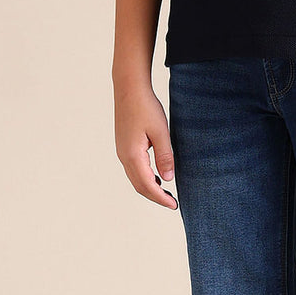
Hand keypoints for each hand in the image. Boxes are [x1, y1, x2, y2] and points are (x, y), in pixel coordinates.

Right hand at [114, 80, 178, 208]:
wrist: (129, 88)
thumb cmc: (146, 107)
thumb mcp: (161, 132)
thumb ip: (165, 156)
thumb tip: (168, 179)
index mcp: (133, 155)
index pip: (147, 185)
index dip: (161, 198)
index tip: (174, 206)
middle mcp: (124, 156)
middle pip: (139, 185)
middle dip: (155, 196)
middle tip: (172, 203)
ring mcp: (122, 151)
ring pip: (135, 178)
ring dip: (149, 188)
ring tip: (166, 193)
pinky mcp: (123, 146)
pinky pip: (133, 169)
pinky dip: (144, 177)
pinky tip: (156, 175)